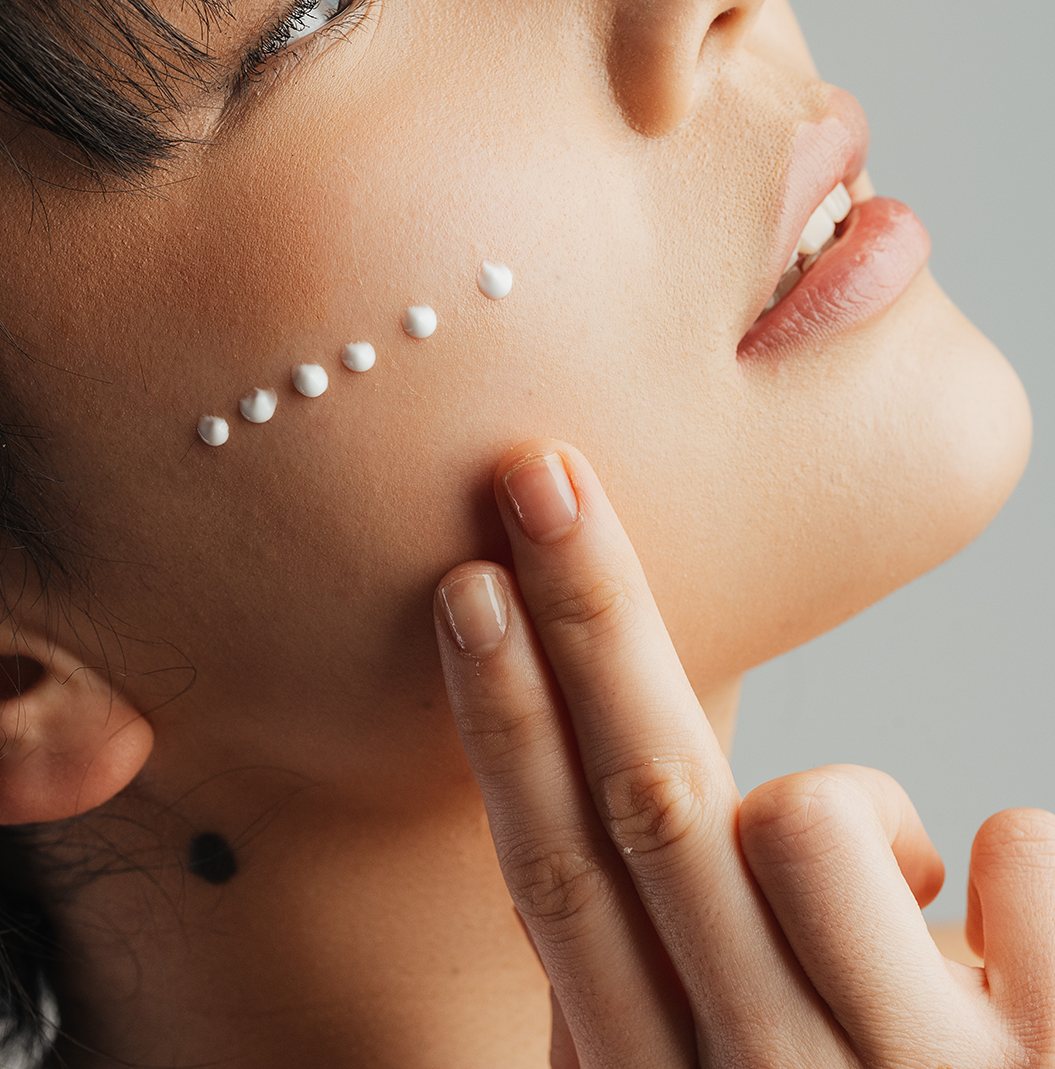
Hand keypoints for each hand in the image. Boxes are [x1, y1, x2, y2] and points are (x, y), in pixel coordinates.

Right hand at [433, 439, 1054, 1066]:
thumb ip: (641, 988)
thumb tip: (625, 817)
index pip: (557, 875)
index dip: (505, 724)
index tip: (470, 583)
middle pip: (651, 807)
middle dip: (585, 623)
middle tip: (544, 480)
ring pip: (810, 825)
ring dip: (854, 814)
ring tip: (909, 903)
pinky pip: (1020, 861)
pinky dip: (1014, 862)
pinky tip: (1007, 932)